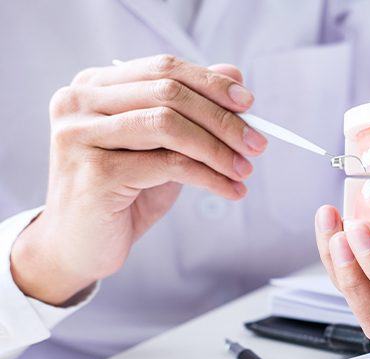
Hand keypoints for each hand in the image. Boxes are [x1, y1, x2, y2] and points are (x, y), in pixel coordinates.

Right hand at [11, 55, 266, 304]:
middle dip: (222, 119)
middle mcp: (79, 102)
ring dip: (218, 149)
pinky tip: (230, 190)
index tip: (249, 104)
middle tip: (257, 143)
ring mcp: (81, 135)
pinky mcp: (95, 172)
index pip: (163, 69)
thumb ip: (190, 113)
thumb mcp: (161, 149)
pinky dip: (209, 178)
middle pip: (168, 93)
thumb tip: (235, 76)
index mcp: (93, 86)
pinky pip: (168, 165)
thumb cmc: (121, 195)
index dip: (211, 83)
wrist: (79, 246)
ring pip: (169, 125)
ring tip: (244, 170)